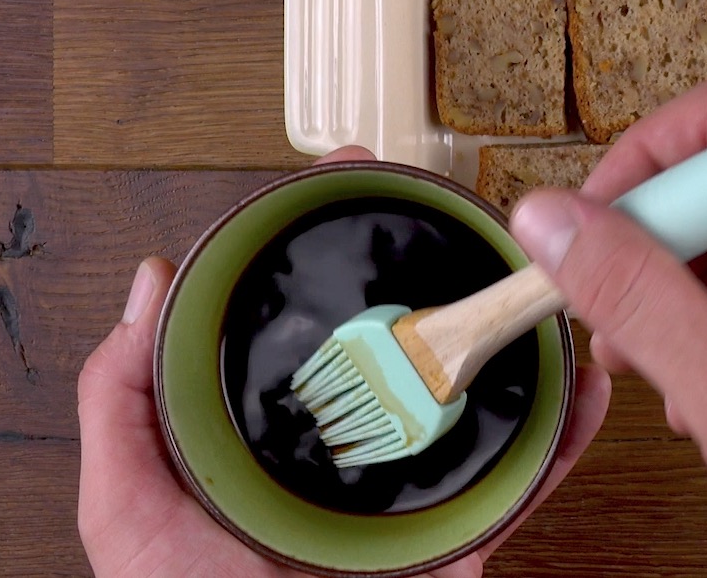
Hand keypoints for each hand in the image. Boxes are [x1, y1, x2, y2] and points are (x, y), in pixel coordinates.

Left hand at [77, 146, 610, 577]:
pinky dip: (569, 430)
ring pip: (484, 394)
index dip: (335, 240)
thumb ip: (121, 404)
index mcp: (283, 429)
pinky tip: (585, 382)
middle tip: (473, 208)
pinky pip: (530, 475)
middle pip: (414, 338)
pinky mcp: (469, 529)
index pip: (316, 314)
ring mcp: (417, 486)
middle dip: (450, 268)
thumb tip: (145, 291)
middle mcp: (358, 446)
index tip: (353, 176)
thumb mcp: (131, 510)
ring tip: (547, 279)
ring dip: (523, 336)